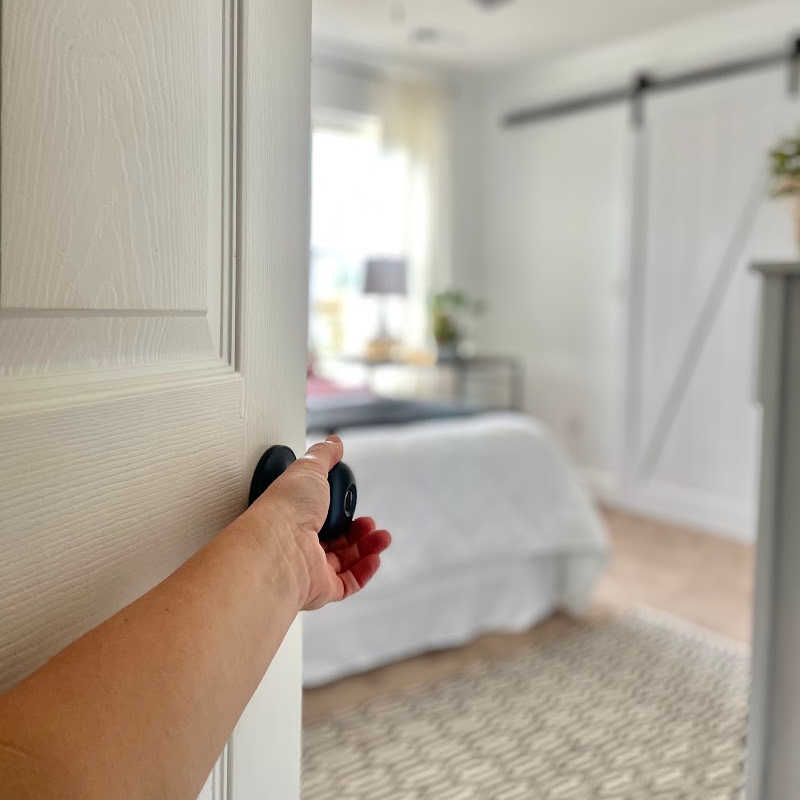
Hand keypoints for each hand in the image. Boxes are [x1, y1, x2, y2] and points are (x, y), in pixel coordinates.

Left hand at [253, 436, 390, 610]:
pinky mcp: (320, 589)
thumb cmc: (285, 509)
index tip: (355, 504)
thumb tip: (334, 442)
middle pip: (336, 540)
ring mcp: (310, 568)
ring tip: (381, 537)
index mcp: (293, 517)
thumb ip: (324, 455)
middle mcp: (299, 544)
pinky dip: (365, 571)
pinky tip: (375, 557)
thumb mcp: (309, 469)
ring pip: (345, 561)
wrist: (279, 547)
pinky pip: (347, 583)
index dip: (341, 510)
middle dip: (359, 531)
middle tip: (370, 523)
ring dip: (368, 548)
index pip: (320, 515)